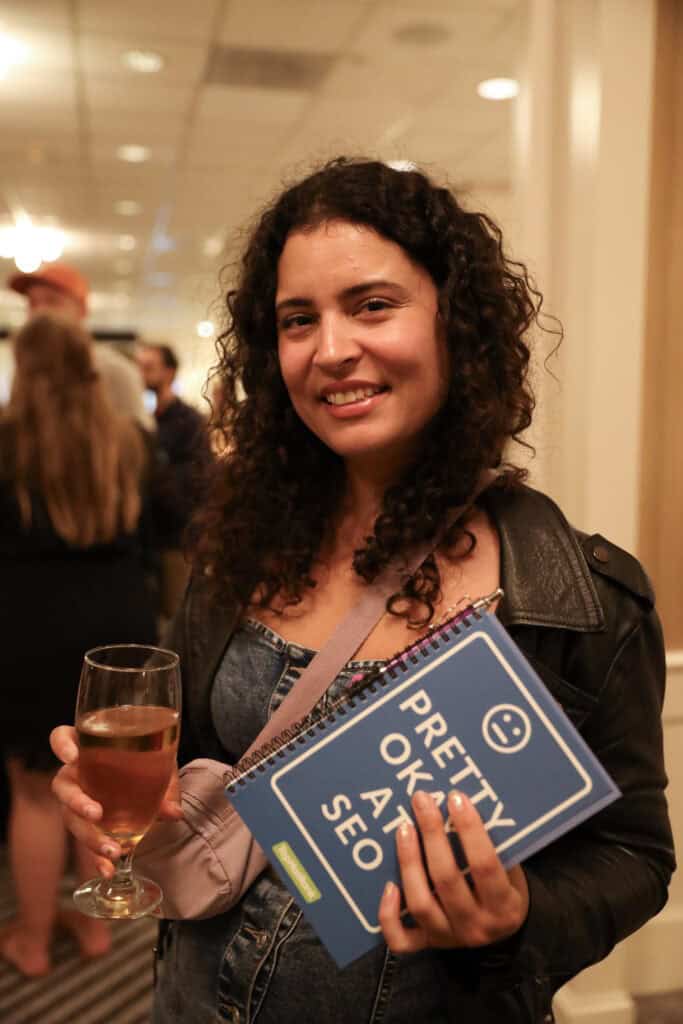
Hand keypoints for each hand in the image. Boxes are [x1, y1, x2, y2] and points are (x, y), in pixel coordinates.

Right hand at [49, 724, 182, 878]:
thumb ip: (165, 785)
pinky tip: (109, 869)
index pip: (62, 737)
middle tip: (96, 814)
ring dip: (89, 836)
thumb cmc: (148, 761)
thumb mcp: (159, 766)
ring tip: (112, 850)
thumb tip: (174, 813)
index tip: (73, 756)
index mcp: (88, 747)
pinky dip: (96, 858)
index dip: (61, 745)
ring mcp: (78, 799)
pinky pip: (84, 842)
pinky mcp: (86, 824)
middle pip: (63, 785)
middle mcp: (76, 772)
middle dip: (76, 801)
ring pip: (71, 818)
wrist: (151, 780)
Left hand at [378, 790, 528, 952]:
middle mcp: (476, 927)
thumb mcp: (512, 870)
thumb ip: (493, 845)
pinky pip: (401, 939)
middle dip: (432, 834)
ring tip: (404, 828)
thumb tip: (459, 802)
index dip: (470, 829)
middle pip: (447, 880)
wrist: (503, 934)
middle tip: (422, 801)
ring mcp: (449, 938)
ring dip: (409, 862)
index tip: (455, 797)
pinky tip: (388, 885)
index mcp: (504, 907)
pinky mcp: (428, 945)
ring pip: (422, 904)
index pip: (485, 865)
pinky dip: (390, 915)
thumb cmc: (505, 888)